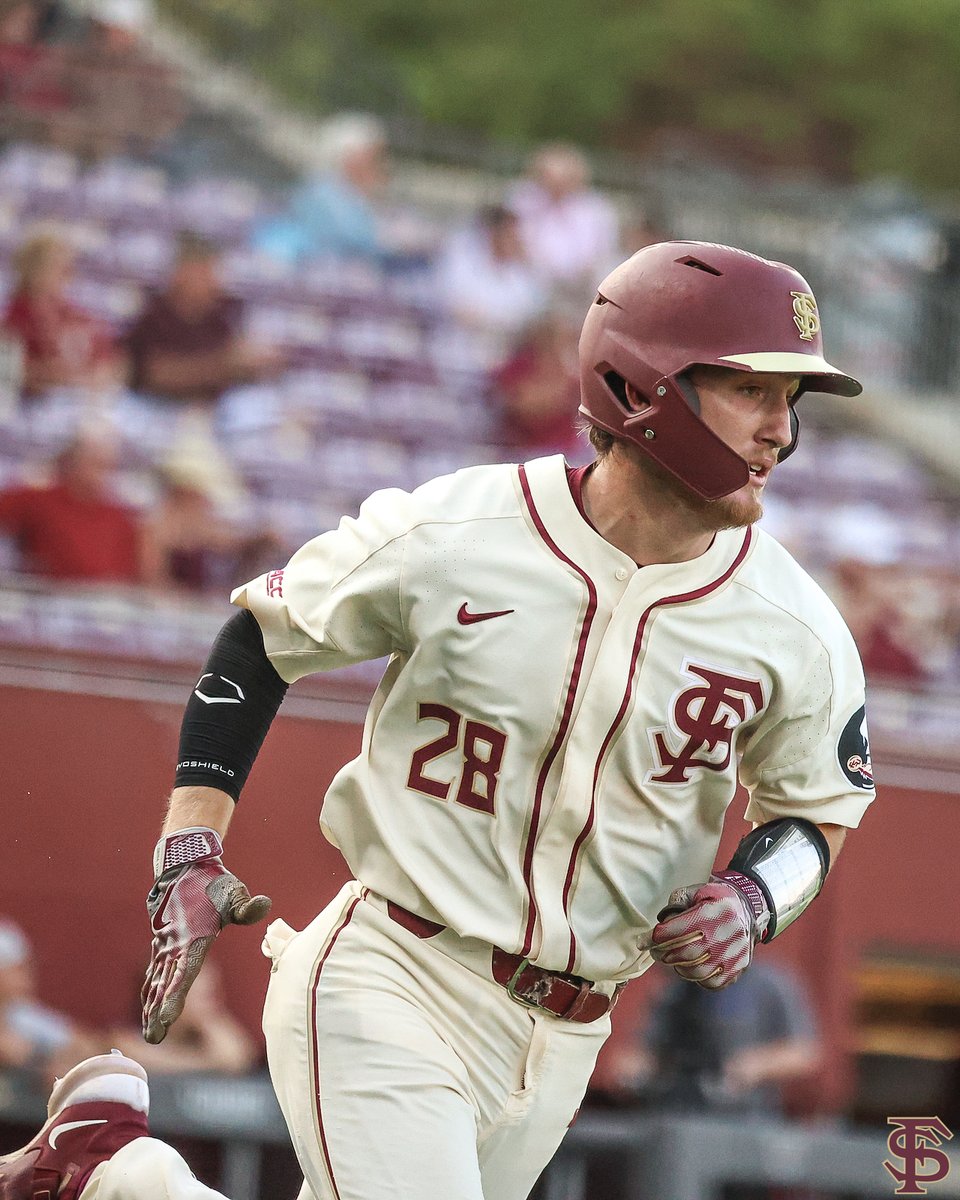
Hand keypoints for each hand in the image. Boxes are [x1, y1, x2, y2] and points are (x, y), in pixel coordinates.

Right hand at [141, 827, 270, 1043]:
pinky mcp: (162, 942)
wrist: (184, 865)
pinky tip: (146, 1004)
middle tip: (154, 1037)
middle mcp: (174, 945)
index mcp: (192, 939)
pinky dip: (149, 989)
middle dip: (159, 1012)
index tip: (168, 1019)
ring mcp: (165, 944)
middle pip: (165, 985)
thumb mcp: (234, 894)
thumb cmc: (213, 883)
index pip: (183, 974)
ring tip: (149, 1031)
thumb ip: (247, 907)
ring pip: (156, 981)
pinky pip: (154, 971)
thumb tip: (266, 904)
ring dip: (151, 1006)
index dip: (175, 997)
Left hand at [649, 871, 769, 989]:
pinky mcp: (737, 968)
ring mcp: (734, 955)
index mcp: (715, 912)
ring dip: (677, 966)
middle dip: (662, 953)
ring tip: (671, 957)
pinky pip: (711, 983)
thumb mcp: (698, 890)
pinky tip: (690, 966)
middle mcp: (727, 935)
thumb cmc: (716, 899)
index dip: (655, 938)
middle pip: (684, 953)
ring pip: (696, 971)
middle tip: (654, 951)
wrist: (748, 909)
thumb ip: (678, 900)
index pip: (677, 930)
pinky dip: (695, 978)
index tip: (642, 942)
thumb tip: (663, 920)